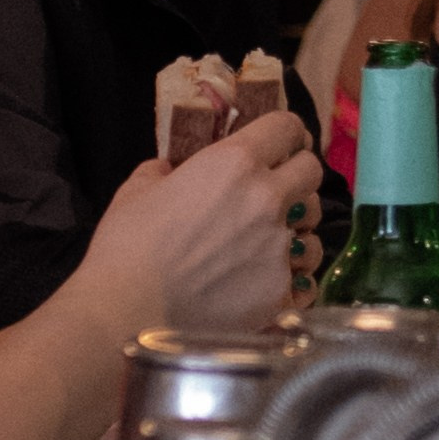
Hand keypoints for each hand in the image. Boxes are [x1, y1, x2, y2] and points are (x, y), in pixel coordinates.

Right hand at [80, 110, 320, 341]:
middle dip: (298, 176)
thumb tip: (173, 170)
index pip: (287, 127)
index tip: (282, 143)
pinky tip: (261, 283)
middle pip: (311, 172)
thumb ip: (167, 170)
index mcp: (235, 162)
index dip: (287, 133)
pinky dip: (285, 277)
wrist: (128, 312)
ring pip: (313, 228)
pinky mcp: (280, 289)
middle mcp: (267, 199)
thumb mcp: (139, 189)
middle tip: (278, 189)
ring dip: (296, 230)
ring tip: (268, 244)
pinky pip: (301, 277)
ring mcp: (278, 246)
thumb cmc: (126, 247)